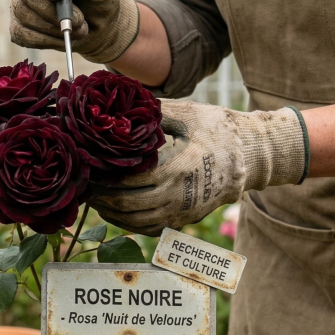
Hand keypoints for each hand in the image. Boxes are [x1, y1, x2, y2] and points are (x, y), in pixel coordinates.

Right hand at [10, 0, 139, 64]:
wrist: (98, 24)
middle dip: (50, 8)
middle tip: (79, 19)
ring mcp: (19, 1)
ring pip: (23, 13)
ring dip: (53, 26)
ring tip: (80, 29)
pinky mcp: (18, 26)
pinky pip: (23, 35)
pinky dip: (47, 40)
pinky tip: (65, 39)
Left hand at [88, 100, 306, 234]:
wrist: (249, 156)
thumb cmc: (217, 130)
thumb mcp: (188, 114)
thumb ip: (155, 112)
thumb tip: (122, 106)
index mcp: (177, 168)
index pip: (129, 180)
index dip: (104, 178)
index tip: (87, 169)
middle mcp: (178, 195)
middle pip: (127, 204)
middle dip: (101, 197)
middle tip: (84, 185)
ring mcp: (182, 211)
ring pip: (136, 221)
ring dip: (111, 212)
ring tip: (95, 198)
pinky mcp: (184, 219)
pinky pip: (149, 228)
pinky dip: (127, 223)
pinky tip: (115, 211)